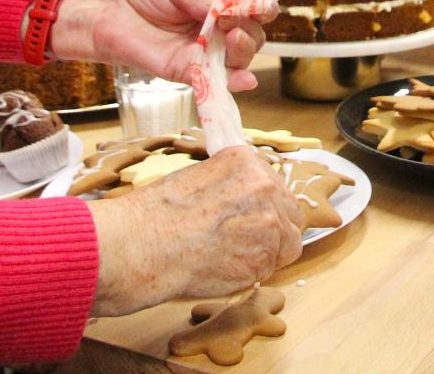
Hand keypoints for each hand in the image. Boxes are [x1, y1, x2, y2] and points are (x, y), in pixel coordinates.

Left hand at [50, 0, 269, 91]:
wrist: (109, 13)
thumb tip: (230, 11)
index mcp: (222, 5)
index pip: (255, 9)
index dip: (262, 7)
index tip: (257, 5)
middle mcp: (220, 31)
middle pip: (253, 36)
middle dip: (250, 30)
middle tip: (231, 21)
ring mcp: (206, 54)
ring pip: (240, 59)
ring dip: (244, 51)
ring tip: (230, 39)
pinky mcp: (188, 72)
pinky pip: (216, 81)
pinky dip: (233, 83)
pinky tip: (243, 80)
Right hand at [88, 147, 302, 313]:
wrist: (144, 244)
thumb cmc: (158, 213)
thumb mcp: (196, 178)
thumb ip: (230, 184)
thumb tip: (241, 198)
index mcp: (246, 162)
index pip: (274, 184)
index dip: (264, 204)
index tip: (251, 215)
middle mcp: (264, 187)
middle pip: (289, 211)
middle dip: (273, 226)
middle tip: (246, 239)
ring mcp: (269, 223)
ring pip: (288, 242)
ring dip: (268, 251)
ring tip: (234, 255)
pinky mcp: (265, 258)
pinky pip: (272, 267)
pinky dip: (255, 271)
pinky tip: (228, 267)